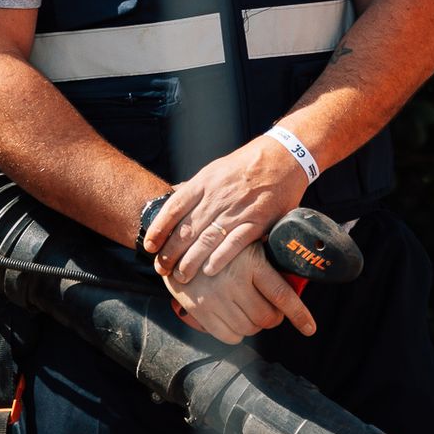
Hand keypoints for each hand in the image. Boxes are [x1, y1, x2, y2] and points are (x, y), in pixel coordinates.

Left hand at [144, 135, 306, 282]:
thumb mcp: (215, 169)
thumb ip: (194, 187)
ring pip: (207, 239)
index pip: (174, 208)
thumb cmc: (246, 165)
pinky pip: (235, 243)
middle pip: (187, 228)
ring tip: (181, 276)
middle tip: (162, 269)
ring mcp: (237, 209)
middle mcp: (217, 196)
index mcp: (205, 182)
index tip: (149, 246)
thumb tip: (170, 196)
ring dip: (191, 261)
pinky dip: (220, 258)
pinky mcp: (258, 221)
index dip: (159, 229)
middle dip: (171, 252)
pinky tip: (209, 270)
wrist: (283, 157)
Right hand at [162, 243, 315, 345]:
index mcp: (251, 261)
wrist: (178, 239)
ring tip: (250, 311)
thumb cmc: (220, 240)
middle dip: (273, 318)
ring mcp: (215, 297)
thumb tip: (295, 279)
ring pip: (249, 329)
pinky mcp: (199, 310)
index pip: (282, 295)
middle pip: (266, 317)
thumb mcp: (246, 240)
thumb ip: (267, 259)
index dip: (299, 315)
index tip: (310, 328)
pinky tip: (234, 318)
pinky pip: (228, 336)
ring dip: (254, 325)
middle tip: (271, 311)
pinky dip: (236, 333)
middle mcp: (234, 281)